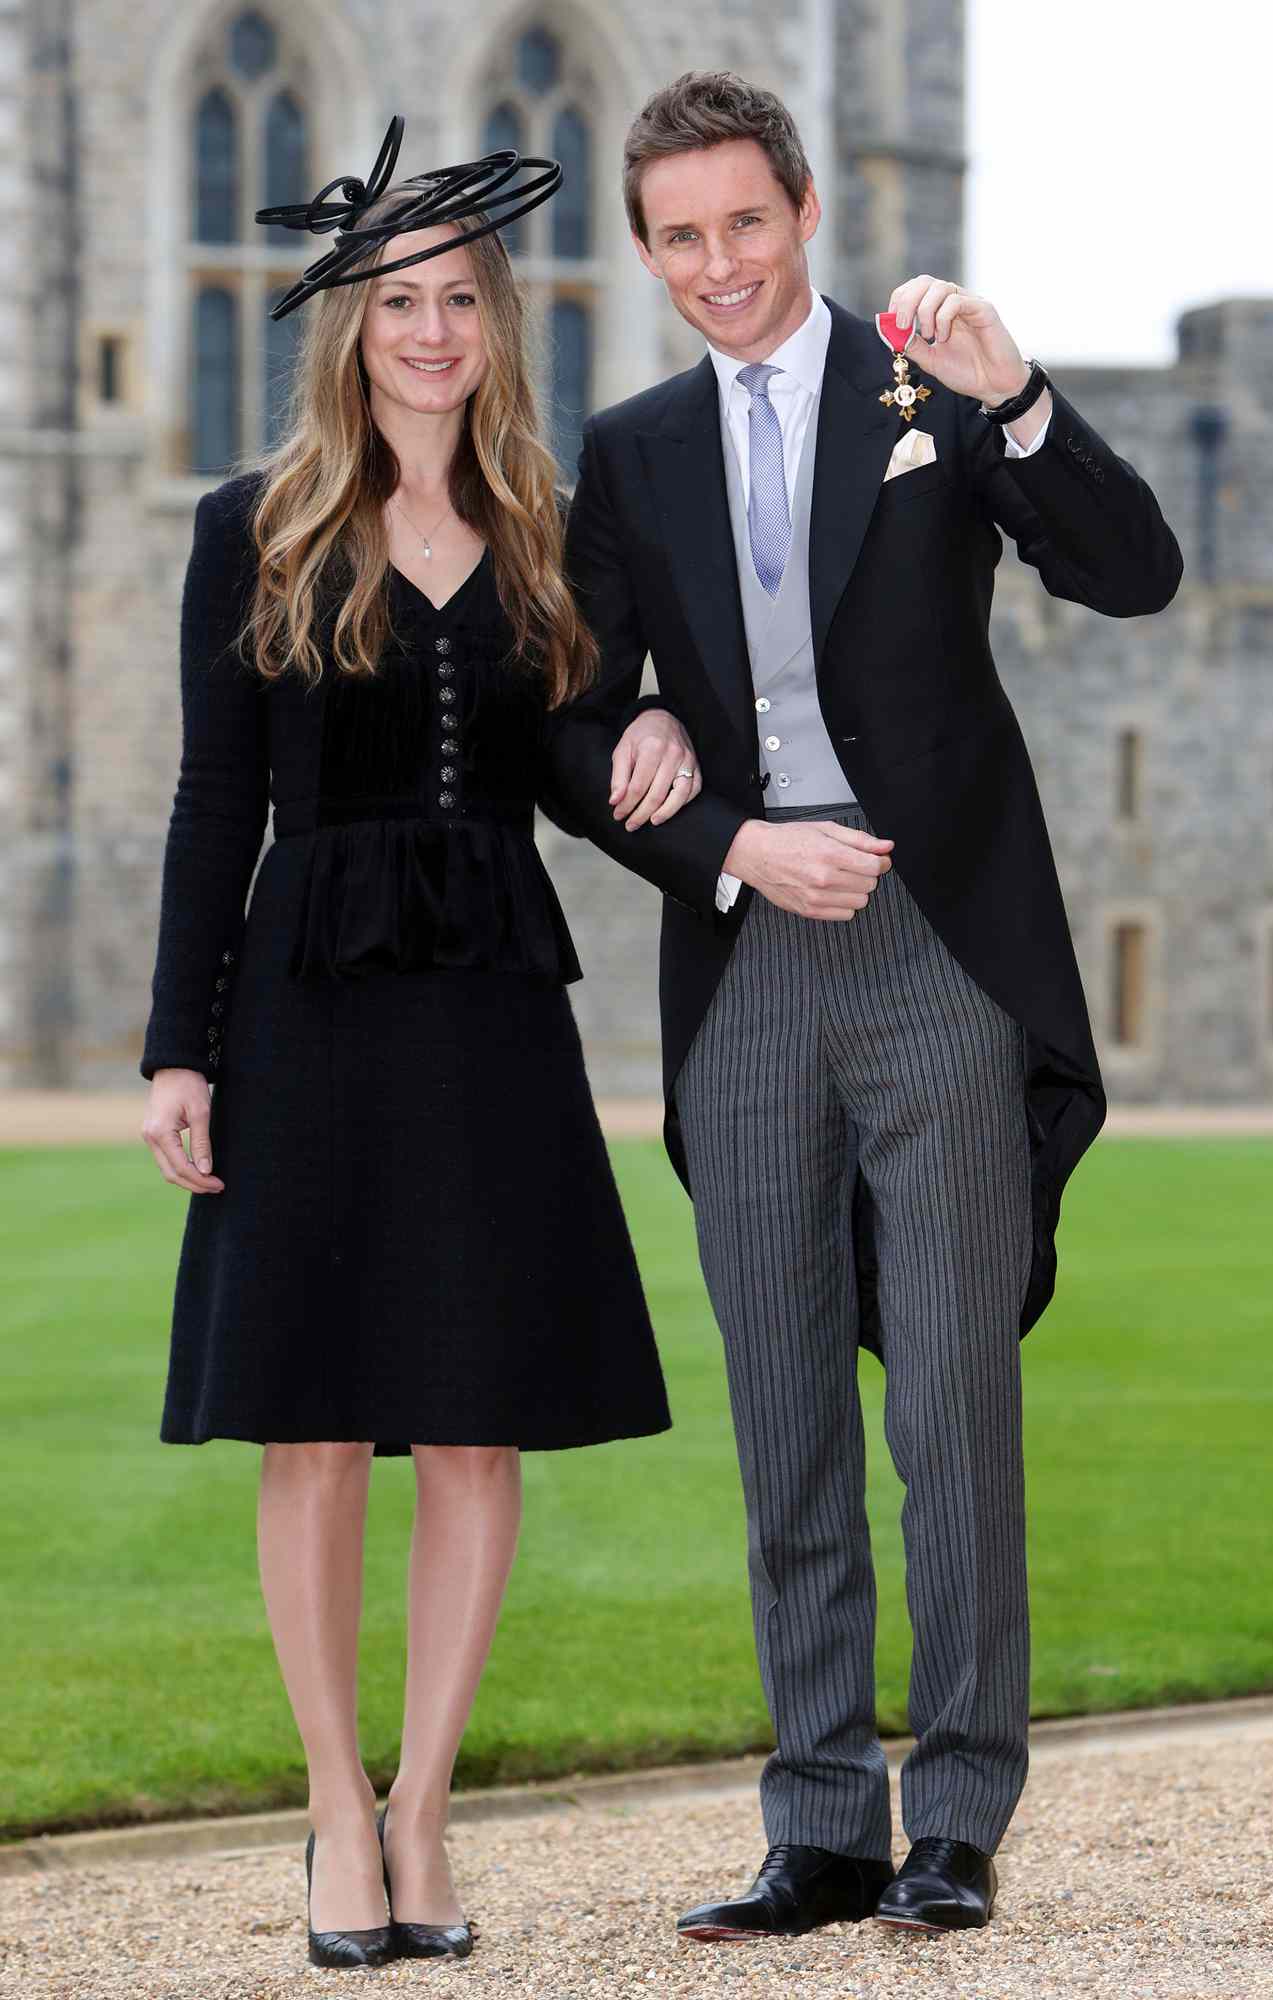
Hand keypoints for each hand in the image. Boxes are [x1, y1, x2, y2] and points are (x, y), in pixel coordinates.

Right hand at [141, 1069, 224, 1192]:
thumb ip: (202, 1143)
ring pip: (167, 1168)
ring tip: (210, 1181)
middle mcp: (150, 1137)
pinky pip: (166, 1158)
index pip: (181, 1167)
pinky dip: (181, 1167)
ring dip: (187, 1178)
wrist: (173, 1066)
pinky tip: (197, 1169)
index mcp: (160, 1133)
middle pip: (171, 1173)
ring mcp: (149, 1136)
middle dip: (194, 1184)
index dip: (201, 1180)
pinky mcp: (154, 1134)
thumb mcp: (201, 1112)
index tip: (219, 1184)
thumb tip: (205, 1171)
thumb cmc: (189, 1085)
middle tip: (217, 1187)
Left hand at [609, 707, 702, 830]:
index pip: (638, 786)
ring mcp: (688, 760)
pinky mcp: (696, 765)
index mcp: (652, 749)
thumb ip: (618, 777)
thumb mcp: (622, 750)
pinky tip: (669, 809)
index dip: (627, 805)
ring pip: (679, 795)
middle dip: (642, 814)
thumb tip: (615, 801)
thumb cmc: (640, 736)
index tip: (618, 815)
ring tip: (652, 822)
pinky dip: (682, 803)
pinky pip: (693, 790)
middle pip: (657, 794)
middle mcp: (673, 755)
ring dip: (665, 813)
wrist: (662, 718)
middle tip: (631, 825)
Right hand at [723, 819, 893, 920]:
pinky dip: (845, 905)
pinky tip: (834, 892)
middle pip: (870, 884)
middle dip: (867, 874)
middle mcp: (824, 877)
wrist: (757, 855)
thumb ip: (860, 839)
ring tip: (842, 879)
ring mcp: (817, 897)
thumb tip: (885, 847)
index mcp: (829, 854)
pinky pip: (846, 915)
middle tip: (853, 866)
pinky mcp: (810, 911)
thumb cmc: (788, 840)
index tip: (877, 860)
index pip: (874, 866)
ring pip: (860, 902)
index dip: (881, 862)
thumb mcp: (826, 829)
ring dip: (857, 891)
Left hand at [887, 274, 1032, 408]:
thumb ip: (912, 345)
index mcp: (940, 310)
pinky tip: (944, 338)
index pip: (915, 288)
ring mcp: (969, 303)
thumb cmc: (967, 371)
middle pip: (924, 281)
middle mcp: (954, 302)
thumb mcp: (930, 360)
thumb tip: (889, 331)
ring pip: (940, 287)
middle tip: (904, 325)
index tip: (894, 323)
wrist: (994, 385)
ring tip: (930, 336)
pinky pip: (956, 301)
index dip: (900, 299)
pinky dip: (943, 318)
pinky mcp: (983, 309)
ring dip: (926, 311)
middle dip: (907, 301)